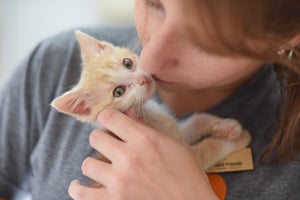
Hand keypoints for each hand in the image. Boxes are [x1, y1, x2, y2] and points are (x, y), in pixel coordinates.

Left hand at [68, 108, 217, 199]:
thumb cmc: (187, 177)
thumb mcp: (173, 146)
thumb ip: (147, 129)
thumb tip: (128, 114)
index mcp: (145, 139)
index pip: (109, 117)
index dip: (107, 118)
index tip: (109, 123)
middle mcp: (129, 158)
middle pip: (94, 137)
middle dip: (102, 139)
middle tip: (109, 147)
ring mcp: (118, 181)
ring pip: (87, 163)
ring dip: (94, 165)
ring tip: (102, 168)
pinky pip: (81, 192)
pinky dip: (79, 188)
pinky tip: (82, 185)